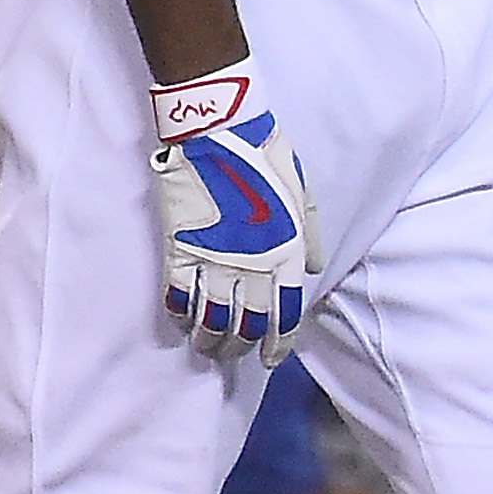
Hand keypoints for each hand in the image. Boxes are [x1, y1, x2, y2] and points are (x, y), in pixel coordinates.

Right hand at [149, 61, 323, 363]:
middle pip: (246, 324)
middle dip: (242, 347)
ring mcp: (212, 259)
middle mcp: (251, 263)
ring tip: (210, 349)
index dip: (278, 342)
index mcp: (286, 250)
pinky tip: (184, 324)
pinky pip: (178, 296)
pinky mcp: (178, 249)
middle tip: (237, 355)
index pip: (284, 313)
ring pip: (210, 319)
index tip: (273, 360)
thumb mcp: (303, 194)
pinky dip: (181, 315)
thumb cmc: (266, 158)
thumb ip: (311, 236)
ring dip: (210, 340)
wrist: (217, 133)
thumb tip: (314, 270)